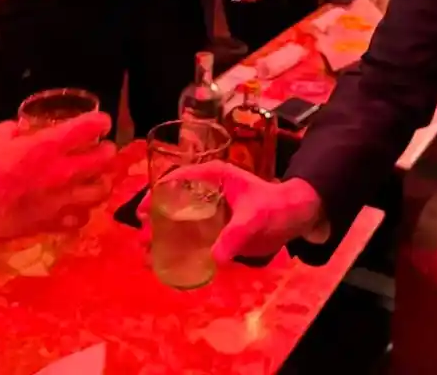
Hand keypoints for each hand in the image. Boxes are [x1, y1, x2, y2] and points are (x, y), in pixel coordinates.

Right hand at [0, 111, 116, 239]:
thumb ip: (11, 131)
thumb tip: (20, 129)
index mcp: (48, 146)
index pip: (87, 129)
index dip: (100, 122)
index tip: (102, 122)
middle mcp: (63, 172)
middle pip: (102, 161)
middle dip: (108, 152)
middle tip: (104, 149)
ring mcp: (61, 201)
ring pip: (99, 192)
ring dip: (101, 182)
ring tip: (96, 179)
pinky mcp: (53, 224)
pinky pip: (80, 218)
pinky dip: (83, 210)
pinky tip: (77, 206)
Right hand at [138, 163, 324, 262]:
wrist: (294, 217)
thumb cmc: (275, 206)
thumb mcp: (255, 217)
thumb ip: (235, 235)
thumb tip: (215, 258)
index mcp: (213, 176)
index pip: (176, 178)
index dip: (155, 194)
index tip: (142, 213)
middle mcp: (206, 189)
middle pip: (172, 200)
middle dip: (153, 217)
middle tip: (142, 238)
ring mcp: (209, 208)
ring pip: (178, 218)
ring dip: (162, 232)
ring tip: (146, 252)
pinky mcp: (214, 226)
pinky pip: (191, 233)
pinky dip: (178, 244)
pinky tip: (167, 259)